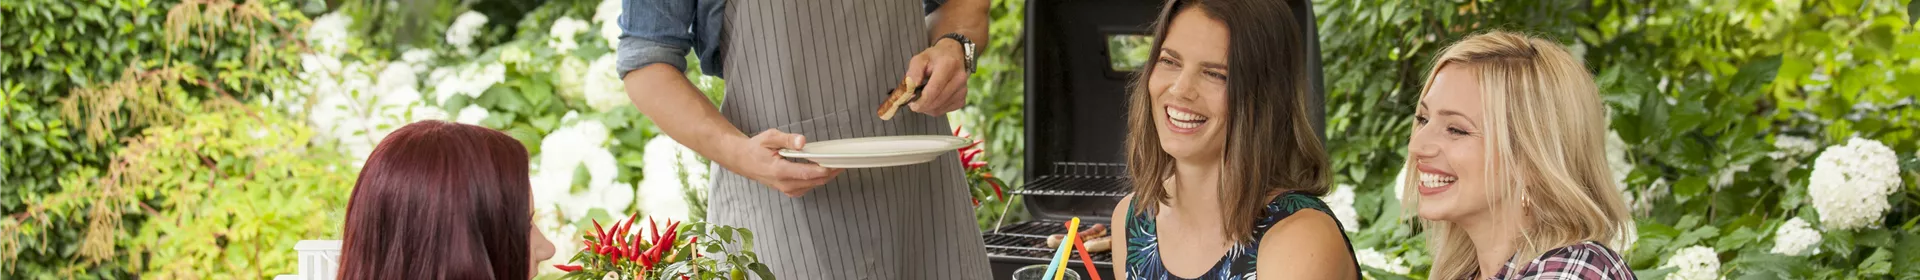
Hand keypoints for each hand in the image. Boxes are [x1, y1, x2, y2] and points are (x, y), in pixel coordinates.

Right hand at [724, 129, 843, 196]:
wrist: (743, 161)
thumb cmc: (756, 148)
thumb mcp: (770, 137)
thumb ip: (787, 139)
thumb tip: (803, 142)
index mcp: (779, 171)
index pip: (807, 173)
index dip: (824, 169)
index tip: (837, 163)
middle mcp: (784, 183)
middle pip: (814, 181)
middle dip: (830, 172)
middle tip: (844, 162)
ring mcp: (786, 189)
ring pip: (813, 186)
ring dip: (826, 177)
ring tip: (837, 165)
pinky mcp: (788, 190)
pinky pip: (808, 187)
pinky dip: (817, 180)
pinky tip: (823, 170)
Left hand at [902, 39, 970, 115]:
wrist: (954, 56)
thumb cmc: (935, 58)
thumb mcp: (920, 59)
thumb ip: (913, 73)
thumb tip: (910, 91)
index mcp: (948, 65)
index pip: (934, 90)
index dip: (921, 101)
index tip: (911, 104)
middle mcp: (958, 78)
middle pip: (936, 101)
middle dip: (921, 105)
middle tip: (913, 101)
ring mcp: (962, 90)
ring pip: (939, 109)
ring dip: (927, 107)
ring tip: (922, 97)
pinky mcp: (962, 99)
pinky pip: (944, 110)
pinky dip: (934, 108)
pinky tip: (932, 98)